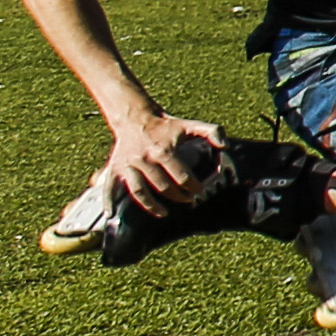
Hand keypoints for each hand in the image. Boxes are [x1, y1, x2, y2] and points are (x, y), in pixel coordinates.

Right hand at [104, 112, 225, 214]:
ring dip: (152, 206)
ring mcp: (128, 165)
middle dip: (178, 196)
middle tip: (189, 200)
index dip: (193, 186)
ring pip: (139, 191)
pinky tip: (112, 216)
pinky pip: (110, 188)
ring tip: (164, 213)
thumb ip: (213, 132)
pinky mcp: (115, 169)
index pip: (181, 176)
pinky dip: (109, 203)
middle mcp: (144, 159)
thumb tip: (225, 146)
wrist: (135, 118)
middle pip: (163, 186)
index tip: (199, 191)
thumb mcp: (190, 125)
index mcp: (163, 150)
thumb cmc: (166, 126)